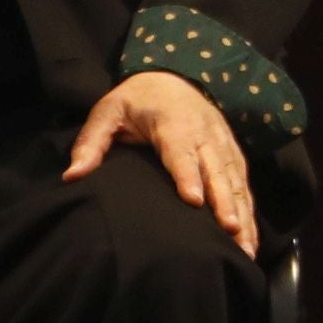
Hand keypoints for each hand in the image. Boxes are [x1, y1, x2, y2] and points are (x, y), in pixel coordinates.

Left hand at [64, 71, 255, 258]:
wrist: (172, 76)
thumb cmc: (136, 99)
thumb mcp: (108, 111)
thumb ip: (91, 142)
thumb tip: (73, 176)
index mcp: (173, 122)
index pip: (180, 151)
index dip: (187, 175)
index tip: (193, 201)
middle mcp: (204, 132)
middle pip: (216, 169)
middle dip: (224, 201)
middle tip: (230, 230)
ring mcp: (222, 143)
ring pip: (234, 179)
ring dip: (241, 212)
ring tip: (245, 246)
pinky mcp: (231, 153)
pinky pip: (243, 183)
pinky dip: (249, 210)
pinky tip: (249, 239)